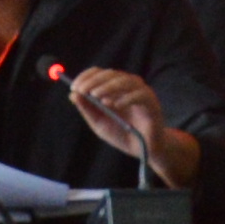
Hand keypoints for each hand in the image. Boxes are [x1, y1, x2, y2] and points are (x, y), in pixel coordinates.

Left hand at [63, 67, 177, 179]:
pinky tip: (115, 105)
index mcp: (114, 88)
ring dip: (109, 87)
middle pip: (111, 74)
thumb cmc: (122, 134)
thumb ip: (87, 109)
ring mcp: (141, 92)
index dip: (86, 77)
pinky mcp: (152, 102)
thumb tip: (72, 94)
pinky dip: (126, 98)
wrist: (143, 150)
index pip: (100, 73)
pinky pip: (140, 94)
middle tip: (83, 90)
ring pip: (126, 80)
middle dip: (94, 81)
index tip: (74, 87)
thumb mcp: (99, 123)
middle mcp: (128, 86)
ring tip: (97, 97)